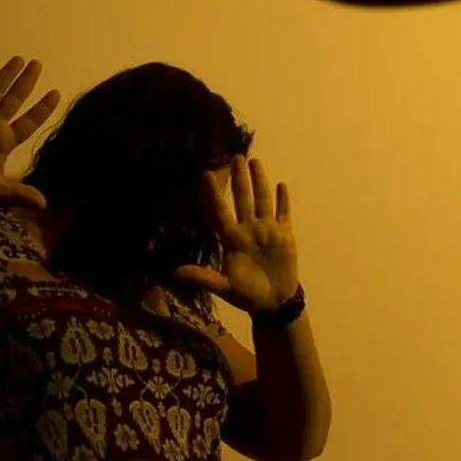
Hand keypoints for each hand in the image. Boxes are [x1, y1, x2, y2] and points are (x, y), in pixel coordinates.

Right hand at [0, 56, 59, 209]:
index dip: (43, 108)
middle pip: (15, 99)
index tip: (56, 93)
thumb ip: (19, 193)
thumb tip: (44, 205)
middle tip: (38, 64)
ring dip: (5, 74)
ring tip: (18, 59)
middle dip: (27, 82)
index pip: (30, 121)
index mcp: (6, 141)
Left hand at [173, 154, 298, 314]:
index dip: (214, 194)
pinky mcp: (284, 236)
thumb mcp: (224, 287)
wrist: (272, 303)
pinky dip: (283, 200)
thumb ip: (203, 278)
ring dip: (260, 182)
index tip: (207, 175)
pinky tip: (281, 185)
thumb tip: (176, 273)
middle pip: (243, 199)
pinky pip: (283, 214)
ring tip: (255, 163)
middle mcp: (248, 230)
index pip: (221, 212)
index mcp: (232, 239)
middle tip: (236, 157)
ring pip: (262, 200)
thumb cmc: (246, 295)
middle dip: (239, 179)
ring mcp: (267, 231)